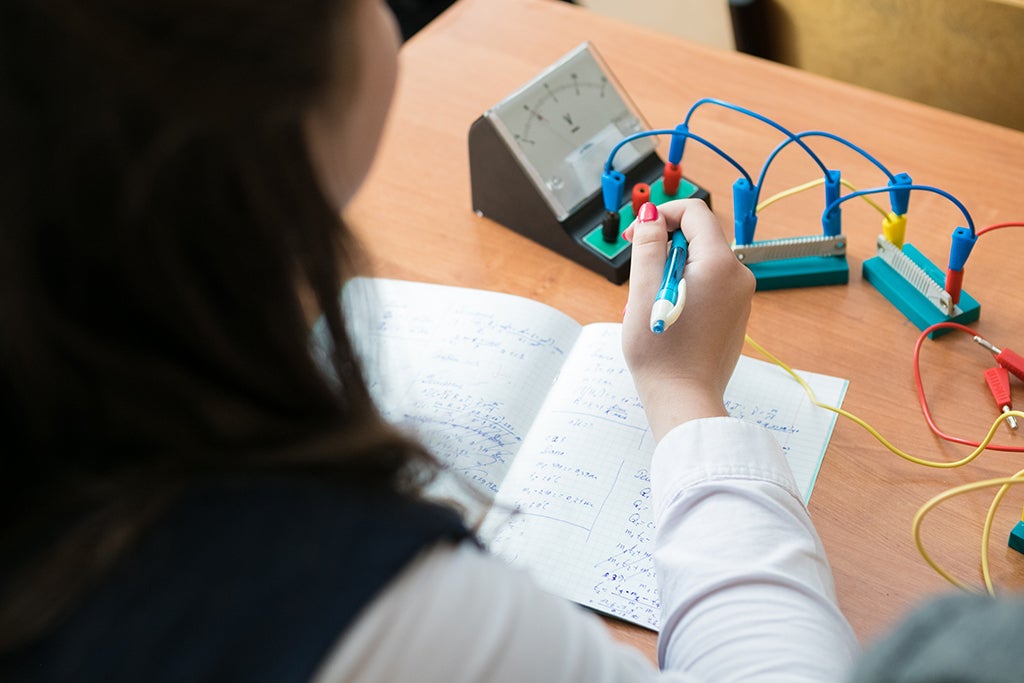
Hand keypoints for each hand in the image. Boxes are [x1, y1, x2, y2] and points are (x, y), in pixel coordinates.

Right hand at [621, 199, 754, 440]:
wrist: (684, 400)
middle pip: (696, 238)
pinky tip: (664, 316)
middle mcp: (737, 276)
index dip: (659, 215)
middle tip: (637, 276)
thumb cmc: (661, 353)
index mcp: (719, 264)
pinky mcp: (734, 315)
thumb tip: (650, 215)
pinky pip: (707, 286)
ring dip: (668, 272)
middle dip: (662, 248)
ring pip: (699, 263)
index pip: (693, 212)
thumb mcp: (643, 291)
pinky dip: (682, 290)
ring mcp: (739, 298)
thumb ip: (648, 245)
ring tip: (647, 304)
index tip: (635, 235)